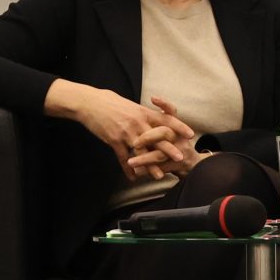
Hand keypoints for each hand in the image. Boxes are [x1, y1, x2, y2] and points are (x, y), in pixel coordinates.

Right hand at [51, 82, 196, 174]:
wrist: (89, 103)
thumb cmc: (109, 102)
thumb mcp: (130, 105)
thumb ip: (142, 114)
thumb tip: (152, 118)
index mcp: (143, 112)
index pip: (166, 120)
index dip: (179, 127)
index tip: (190, 134)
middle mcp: (138, 123)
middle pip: (157, 138)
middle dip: (170, 149)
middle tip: (181, 158)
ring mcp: (126, 133)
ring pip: (142, 151)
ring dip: (151, 165)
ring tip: (159, 176)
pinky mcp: (114, 141)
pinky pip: (123, 158)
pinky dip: (128, 169)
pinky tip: (132, 177)